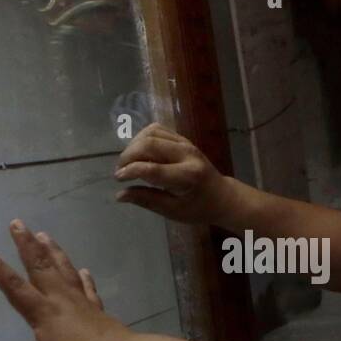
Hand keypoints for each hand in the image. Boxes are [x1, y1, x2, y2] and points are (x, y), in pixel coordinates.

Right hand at [0, 221, 129, 340]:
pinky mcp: (97, 309)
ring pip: (64, 269)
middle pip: (41, 267)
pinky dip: (83, 277)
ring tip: (44, 234)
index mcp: (43, 312)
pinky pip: (88, 288)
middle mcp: (60, 299)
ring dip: (53, 251)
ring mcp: (81, 301)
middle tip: (18, 223)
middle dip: (27, 244)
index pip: (15, 287)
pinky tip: (84, 270)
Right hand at [113, 123, 233, 223]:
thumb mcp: (173, 211)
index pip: (153, 168)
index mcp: (187, 176)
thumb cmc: (198, 208)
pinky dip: (142, 138)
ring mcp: (186, 143)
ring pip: (152, 132)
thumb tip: (119, 195)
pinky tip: (138, 152)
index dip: (131, 171)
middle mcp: (187, 154)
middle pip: (150, 144)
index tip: (118, 179)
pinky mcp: (183, 138)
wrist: (222, 195)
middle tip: (121, 171)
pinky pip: (158, 130)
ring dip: (134, 145)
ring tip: (129, 162)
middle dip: (129, 156)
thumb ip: (147, 200)